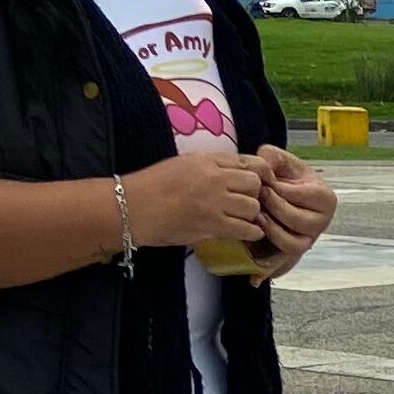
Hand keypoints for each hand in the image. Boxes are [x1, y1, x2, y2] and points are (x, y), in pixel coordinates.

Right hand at [122, 150, 269, 255]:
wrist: (134, 207)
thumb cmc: (154, 186)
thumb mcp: (184, 164)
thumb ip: (211, 166)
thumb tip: (235, 173)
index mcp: (208, 160)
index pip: (249, 162)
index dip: (259, 174)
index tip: (257, 183)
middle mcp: (214, 178)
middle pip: (255, 184)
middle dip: (256, 194)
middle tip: (248, 203)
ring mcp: (214, 202)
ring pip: (253, 207)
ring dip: (253, 215)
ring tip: (244, 219)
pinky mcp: (211, 225)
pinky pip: (246, 229)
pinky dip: (251, 232)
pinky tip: (246, 233)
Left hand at [248, 144, 336, 280]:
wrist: (280, 188)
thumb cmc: (282, 173)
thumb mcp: (278, 158)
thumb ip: (270, 157)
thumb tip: (263, 172)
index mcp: (325, 199)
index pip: (306, 196)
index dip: (283, 190)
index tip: (266, 183)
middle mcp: (321, 223)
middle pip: (299, 222)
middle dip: (276, 209)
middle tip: (258, 198)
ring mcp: (307, 240)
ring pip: (293, 245)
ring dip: (272, 232)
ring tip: (256, 220)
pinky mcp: (292, 253)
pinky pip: (283, 265)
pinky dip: (269, 271)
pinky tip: (254, 278)